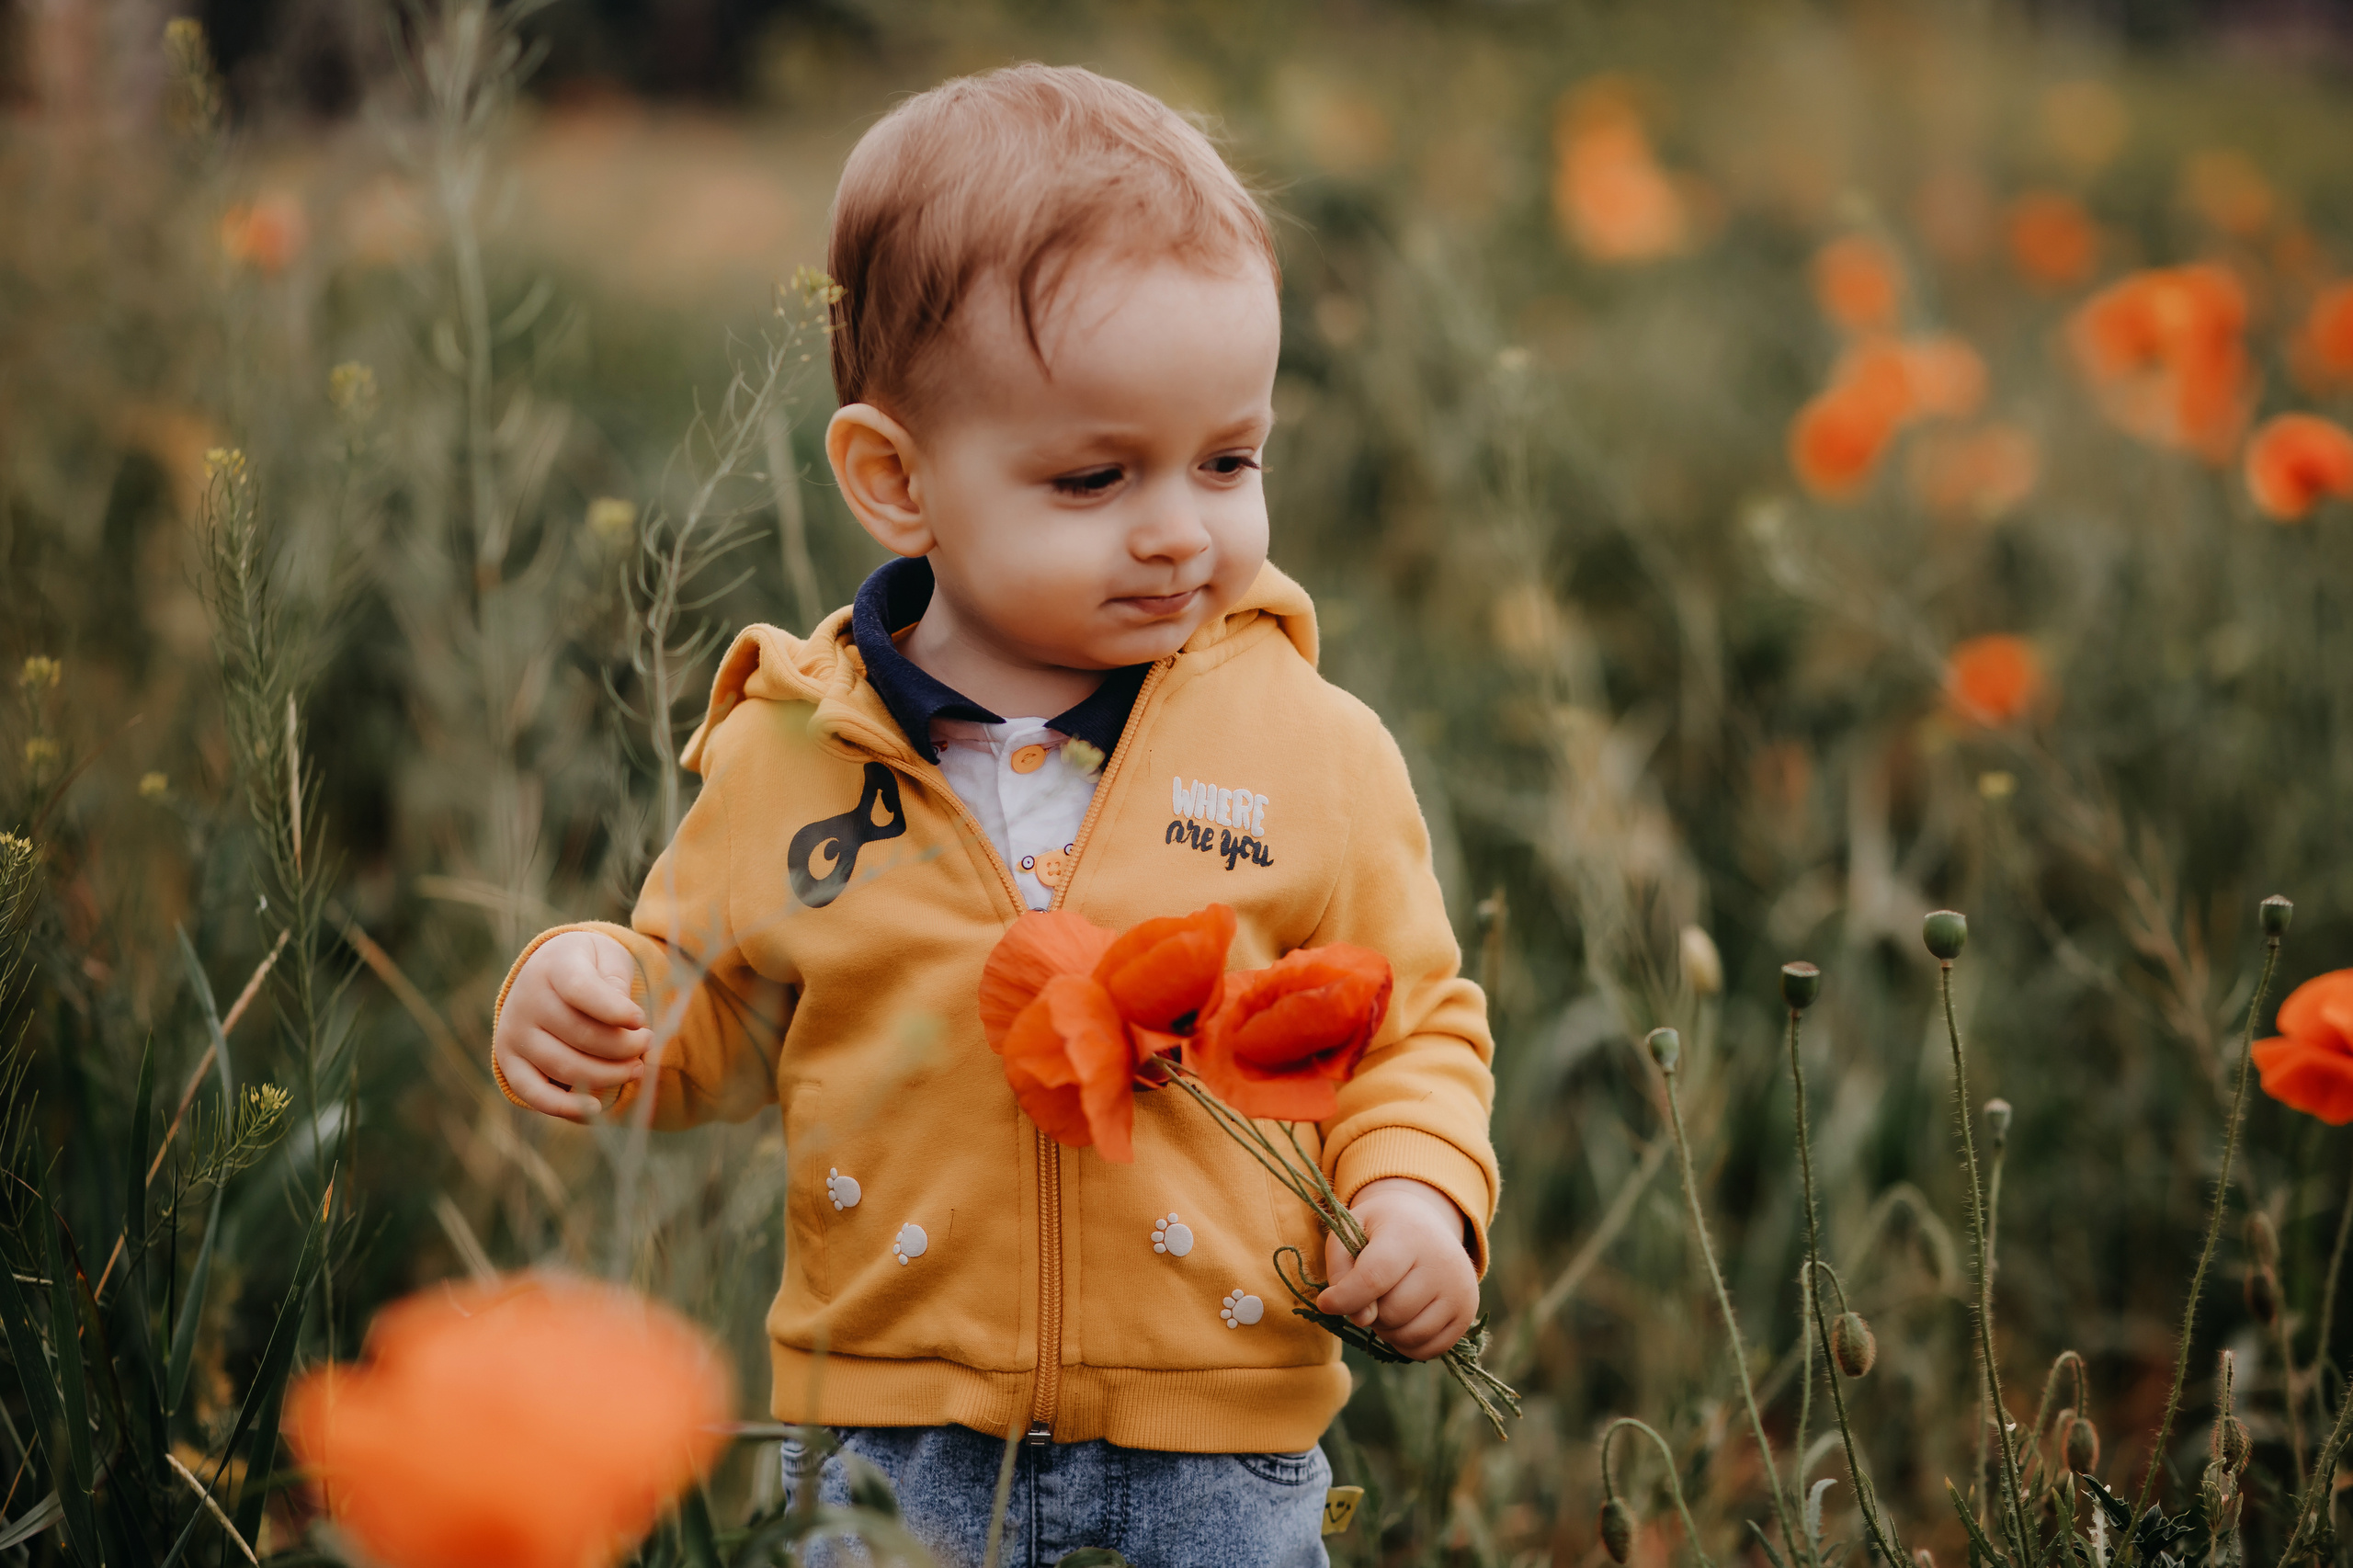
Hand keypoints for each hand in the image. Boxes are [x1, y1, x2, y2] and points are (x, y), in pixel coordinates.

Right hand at [492, 931, 651, 1122]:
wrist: (546, 973)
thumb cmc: (589, 967)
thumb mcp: (607, 958)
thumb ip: (616, 984)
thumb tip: (627, 1022)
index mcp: (553, 966)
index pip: (581, 990)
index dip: (615, 1010)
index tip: (640, 1020)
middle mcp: (526, 1001)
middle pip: (580, 1034)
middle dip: (624, 1046)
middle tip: (647, 1043)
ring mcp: (514, 1034)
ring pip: (565, 1067)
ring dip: (609, 1074)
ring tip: (636, 1067)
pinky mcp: (509, 1063)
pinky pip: (534, 1094)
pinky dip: (566, 1107)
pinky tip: (596, 1107)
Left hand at [1315, 1178, 1478, 1359]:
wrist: (1424, 1222)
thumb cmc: (1379, 1230)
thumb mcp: (1349, 1232)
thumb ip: (1341, 1270)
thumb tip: (1360, 1318)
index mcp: (1408, 1234)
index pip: (1373, 1277)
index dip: (1344, 1298)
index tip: (1326, 1303)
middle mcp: (1442, 1262)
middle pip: (1391, 1311)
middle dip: (1369, 1311)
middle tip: (1369, 1293)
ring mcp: (1460, 1290)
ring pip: (1409, 1335)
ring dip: (1386, 1330)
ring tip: (1385, 1305)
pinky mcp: (1467, 1313)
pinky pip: (1428, 1350)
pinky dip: (1405, 1344)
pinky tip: (1401, 1321)